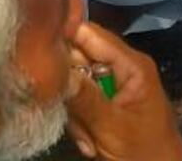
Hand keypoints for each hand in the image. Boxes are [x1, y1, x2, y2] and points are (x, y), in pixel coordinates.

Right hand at [65, 22, 181, 160]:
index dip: (59, 38)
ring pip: (74, 83)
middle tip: (69, 115)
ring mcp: (114, 85)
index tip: (36, 58)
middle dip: (68, 88)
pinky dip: (80, 122)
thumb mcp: (113, 128)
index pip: (87, 32)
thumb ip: (83, 97)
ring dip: (74, 112)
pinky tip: (90, 143)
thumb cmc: (145, 153)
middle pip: (76, 58)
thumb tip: (53, 66)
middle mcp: (121, 67)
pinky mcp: (107, 103)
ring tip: (87, 140)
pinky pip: (81, 101)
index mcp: (130, 63)